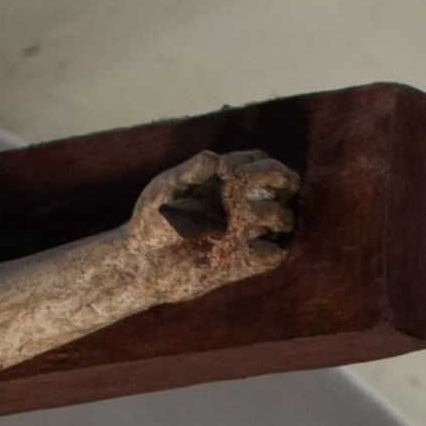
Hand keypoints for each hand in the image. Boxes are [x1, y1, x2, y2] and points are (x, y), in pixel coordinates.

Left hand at [129, 146, 296, 284]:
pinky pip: (272, 256)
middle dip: (284, 185)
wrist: (141, 266)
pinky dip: (269, 251)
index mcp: (224, 181)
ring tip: (248, 220)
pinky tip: (246, 249)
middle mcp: (238, 205)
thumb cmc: (148, 222)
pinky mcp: (240, 263)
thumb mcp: (164, 189)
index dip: (263, 165)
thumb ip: (191, 171)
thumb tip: (220, 159)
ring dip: (277, 216)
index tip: (239, 175)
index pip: (260, 162)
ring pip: (283, 219)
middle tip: (260, 192)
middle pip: (282, 186)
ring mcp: (242, 234)